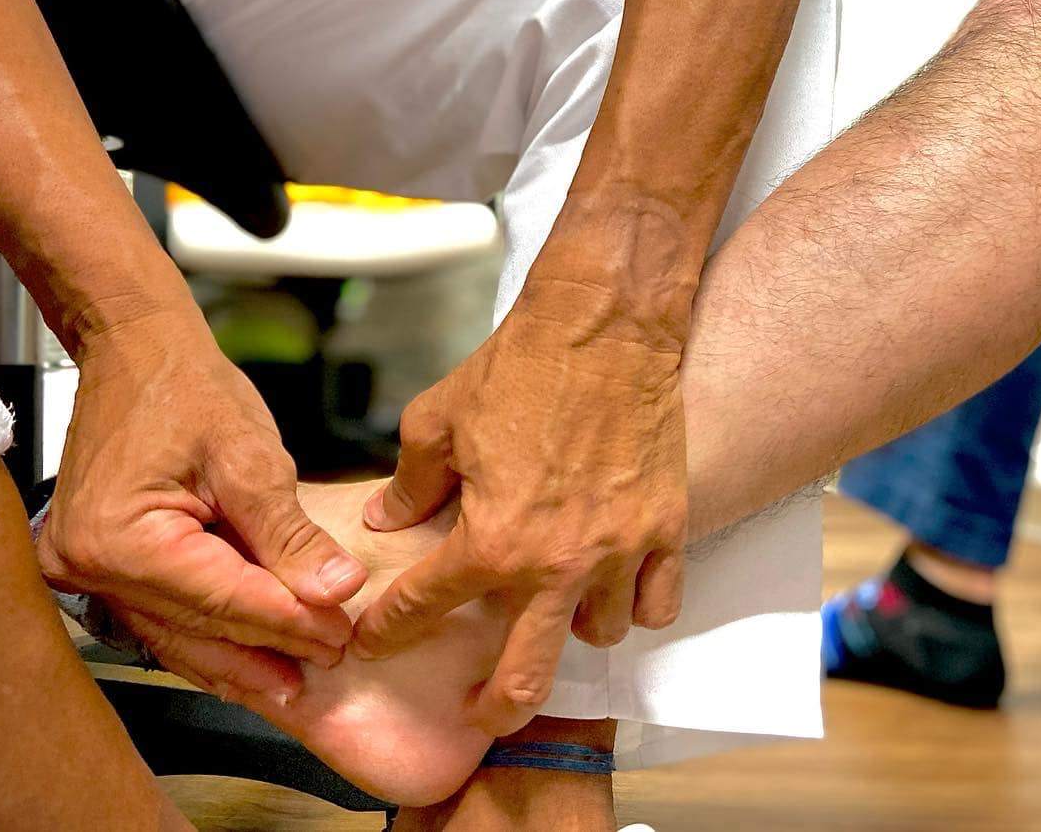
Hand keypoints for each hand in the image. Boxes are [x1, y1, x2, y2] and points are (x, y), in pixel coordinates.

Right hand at [36, 313, 368, 704]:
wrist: (137, 355)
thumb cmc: (186, 390)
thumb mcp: (249, 455)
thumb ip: (289, 533)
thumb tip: (334, 590)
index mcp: (120, 537)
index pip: (222, 597)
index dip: (288, 621)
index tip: (340, 637)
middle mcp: (88, 565)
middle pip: (198, 624)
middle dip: (267, 649)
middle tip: (327, 666)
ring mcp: (85, 572)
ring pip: (177, 633)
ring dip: (238, 660)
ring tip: (293, 683)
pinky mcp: (100, 568)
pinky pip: (162, 616)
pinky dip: (208, 636)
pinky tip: (248, 659)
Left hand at [351, 280, 688, 735]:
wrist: (604, 327)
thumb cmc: (518, 367)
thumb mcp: (438, 419)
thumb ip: (411, 483)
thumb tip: (388, 521)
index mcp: (490, 539)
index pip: (424, 609)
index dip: (388, 630)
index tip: (374, 640)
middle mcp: (555, 563)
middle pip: (524, 679)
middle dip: (491, 710)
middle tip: (477, 713)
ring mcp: (617, 552)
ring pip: (597, 636)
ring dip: (572, 630)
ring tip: (556, 609)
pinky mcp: (665, 529)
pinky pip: (657, 604)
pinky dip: (637, 603)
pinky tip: (616, 587)